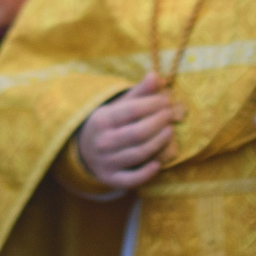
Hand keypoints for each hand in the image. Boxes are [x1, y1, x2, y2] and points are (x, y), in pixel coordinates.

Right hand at [73, 74, 181, 189]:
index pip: (132, 110)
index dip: (153, 104)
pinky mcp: (111, 179)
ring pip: (138, 154)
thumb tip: (156, 76)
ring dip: (159, 142)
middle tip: (171, 115)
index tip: (167, 100)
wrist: (84, 151)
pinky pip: (131, 179)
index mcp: (102, 119)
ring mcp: (106, 162)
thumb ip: (138, 93)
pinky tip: (158, 163)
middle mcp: (102, 141)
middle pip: (138, 132)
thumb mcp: (117, 106)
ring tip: (170, 131)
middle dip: (159, 122)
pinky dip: (146, 173)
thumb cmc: (108, 124)